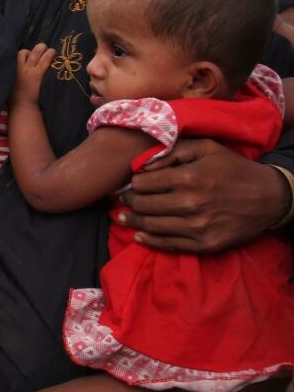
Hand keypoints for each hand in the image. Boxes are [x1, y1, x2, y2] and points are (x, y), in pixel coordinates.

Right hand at [10, 44, 54, 108]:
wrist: (22, 107)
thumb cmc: (15, 98)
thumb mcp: (9, 84)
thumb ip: (13, 74)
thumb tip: (18, 70)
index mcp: (11, 70)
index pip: (16, 55)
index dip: (24, 54)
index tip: (29, 56)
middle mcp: (18, 68)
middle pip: (24, 52)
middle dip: (33, 50)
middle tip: (40, 50)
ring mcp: (28, 70)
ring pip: (35, 53)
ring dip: (42, 49)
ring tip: (49, 50)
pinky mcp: (38, 74)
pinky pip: (44, 60)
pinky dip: (49, 55)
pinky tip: (53, 54)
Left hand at [119, 138, 286, 252]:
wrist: (269, 198)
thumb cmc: (234, 169)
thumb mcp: (206, 148)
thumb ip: (173, 151)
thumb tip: (144, 164)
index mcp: (189, 178)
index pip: (144, 184)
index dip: (133, 184)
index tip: (130, 184)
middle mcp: (191, 204)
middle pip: (145, 205)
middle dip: (129, 201)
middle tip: (123, 199)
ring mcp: (198, 227)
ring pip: (153, 226)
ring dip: (134, 221)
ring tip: (123, 216)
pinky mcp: (206, 245)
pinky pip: (170, 245)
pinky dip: (150, 241)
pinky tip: (139, 236)